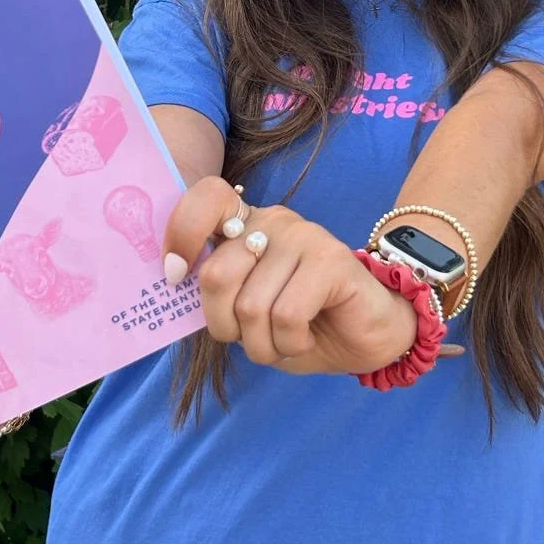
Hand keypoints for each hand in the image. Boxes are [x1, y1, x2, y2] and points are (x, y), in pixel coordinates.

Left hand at [163, 178, 417, 376]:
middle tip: (251, 338)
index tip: (175, 274)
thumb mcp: (248, 312)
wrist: (368, 337)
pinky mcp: (331, 261)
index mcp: (248, 225)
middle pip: (216, 274)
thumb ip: (218, 291)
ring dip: (262, 345)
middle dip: (225, 326)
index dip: (182, 233)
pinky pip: (286, 315)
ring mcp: (304, 237)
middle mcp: (274, 222)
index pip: (206, 198)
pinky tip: (304, 338)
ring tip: (285, 341)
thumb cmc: (303, 325)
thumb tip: (175, 277)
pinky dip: (289, 343)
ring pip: (251, 306)